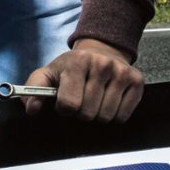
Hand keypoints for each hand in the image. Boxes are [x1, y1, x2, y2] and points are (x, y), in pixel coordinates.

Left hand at [22, 38, 143, 122]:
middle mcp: (103, 64)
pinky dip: (114, 116)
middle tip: (81, 100)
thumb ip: (33, 90)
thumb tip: (33, 109)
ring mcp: (122, 72)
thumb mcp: (48, 74)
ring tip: (95, 100)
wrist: (101, 52)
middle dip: (81, 113)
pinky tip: (109, 101)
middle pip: (88, 114)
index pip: (69, 104)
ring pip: (106, 117)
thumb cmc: (71, 68)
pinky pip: (123, 116)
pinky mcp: (137, 81)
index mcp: (78, 61)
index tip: (65, 101)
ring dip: (97, 115)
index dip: (64, 109)